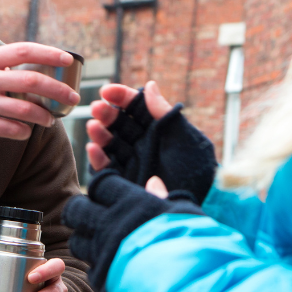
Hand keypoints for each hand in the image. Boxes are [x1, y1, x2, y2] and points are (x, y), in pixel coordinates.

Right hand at [0, 43, 81, 159]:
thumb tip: (29, 75)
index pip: (24, 50)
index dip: (50, 54)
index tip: (68, 60)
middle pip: (32, 81)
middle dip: (58, 90)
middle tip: (72, 97)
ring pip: (25, 109)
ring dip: (44, 116)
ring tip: (51, 119)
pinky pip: (10, 129)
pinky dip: (23, 132)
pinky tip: (25, 132)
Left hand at [62, 169, 203, 291]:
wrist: (188, 289)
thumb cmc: (193, 245)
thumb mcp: (184, 215)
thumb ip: (164, 198)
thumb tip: (153, 182)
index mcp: (132, 204)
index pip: (102, 184)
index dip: (104, 185)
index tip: (109, 190)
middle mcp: (110, 226)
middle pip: (77, 210)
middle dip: (82, 209)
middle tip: (94, 213)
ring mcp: (103, 255)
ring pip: (77, 241)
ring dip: (86, 238)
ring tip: (101, 241)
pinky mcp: (102, 281)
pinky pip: (90, 268)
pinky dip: (97, 265)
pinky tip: (113, 266)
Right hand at [85, 80, 217, 203]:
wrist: (194, 205)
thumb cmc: (197, 171)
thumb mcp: (186, 138)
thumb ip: (166, 114)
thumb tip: (150, 86)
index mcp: (159, 130)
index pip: (137, 108)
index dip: (123, 97)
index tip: (108, 91)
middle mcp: (143, 144)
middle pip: (120, 124)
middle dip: (108, 114)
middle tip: (97, 108)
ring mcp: (132, 163)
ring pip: (110, 144)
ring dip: (100, 133)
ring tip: (94, 127)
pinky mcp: (124, 182)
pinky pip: (107, 169)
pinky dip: (98, 159)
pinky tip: (94, 149)